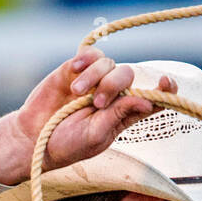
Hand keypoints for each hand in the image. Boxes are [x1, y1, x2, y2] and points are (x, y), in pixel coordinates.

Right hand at [0, 51, 176, 185]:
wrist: (34, 137)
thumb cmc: (67, 144)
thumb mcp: (96, 135)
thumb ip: (120, 116)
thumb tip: (148, 103)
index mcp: (123, 115)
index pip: (152, 99)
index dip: (164, 90)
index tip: (167, 83)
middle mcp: (113, 96)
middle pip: (129, 76)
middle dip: (115, 86)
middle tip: (97, 103)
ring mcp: (94, 81)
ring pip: (109, 64)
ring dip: (96, 77)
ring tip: (78, 94)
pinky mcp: (76, 69)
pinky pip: (91, 55)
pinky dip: (86, 61)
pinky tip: (74, 73)